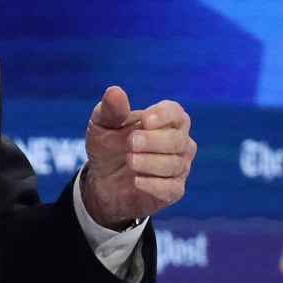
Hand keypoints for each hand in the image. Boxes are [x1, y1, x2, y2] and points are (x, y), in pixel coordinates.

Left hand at [79, 86, 193, 228]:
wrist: (103, 181)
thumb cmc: (109, 146)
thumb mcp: (102, 126)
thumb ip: (110, 110)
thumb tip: (115, 91)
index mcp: (167, 121)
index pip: (176, 113)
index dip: (164, 116)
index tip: (145, 120)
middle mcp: (179, 142)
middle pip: (177, 140)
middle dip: (154, 141)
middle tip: (130, 142)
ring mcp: (179, 167)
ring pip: (175, 164)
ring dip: (150, 162)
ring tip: (129, 161)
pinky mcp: (173, 191)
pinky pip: (172, 188)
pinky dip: (154, 184)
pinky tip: (136, 181)